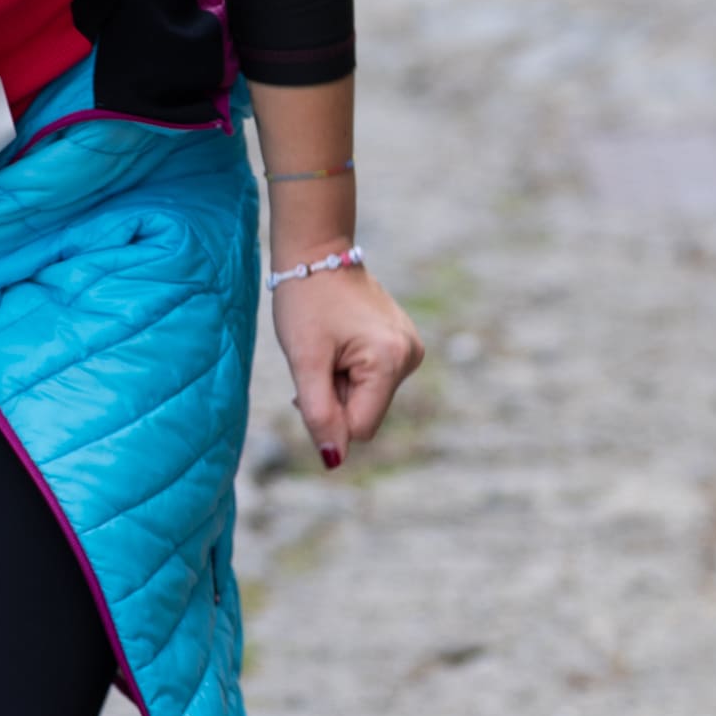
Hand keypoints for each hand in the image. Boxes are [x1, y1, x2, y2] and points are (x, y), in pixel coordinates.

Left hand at [272, 259, 420, 469]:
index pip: (360, 428)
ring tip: (329, 348)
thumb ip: (319, 413)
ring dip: (341, 384)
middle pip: (366, 414)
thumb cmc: (305, 303)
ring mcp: (411, 350)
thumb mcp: (305, 361)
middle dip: (336, 397)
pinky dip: (350, 372)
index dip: (329, 417)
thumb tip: (334, 460)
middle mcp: (410, 356)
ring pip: (368, 399)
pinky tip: (340, 344)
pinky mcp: (404, 345)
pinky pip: (374, 380)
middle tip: (318, 360)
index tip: (311, 382)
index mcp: (390, 360)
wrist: (317, 255)